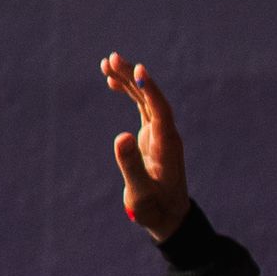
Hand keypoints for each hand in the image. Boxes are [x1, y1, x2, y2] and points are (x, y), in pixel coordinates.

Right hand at [99, 53, 188, 240]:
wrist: (169, 218)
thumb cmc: (154, 209)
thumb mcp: (140, 192)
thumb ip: (131, 165)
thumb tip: (121, 137)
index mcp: (166, 146)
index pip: (160, 111)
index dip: (151, 90)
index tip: (139, 70)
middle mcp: (166, 136)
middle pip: (152, 99)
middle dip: (134, 78)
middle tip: (112, 57)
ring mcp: (160, 135)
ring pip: (146, 101)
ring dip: (129, 81)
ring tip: (107, 62)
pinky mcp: (152, 138)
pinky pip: (142, 108)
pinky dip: (130, 94)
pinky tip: (112, 82)